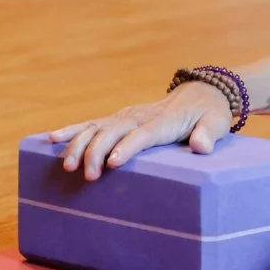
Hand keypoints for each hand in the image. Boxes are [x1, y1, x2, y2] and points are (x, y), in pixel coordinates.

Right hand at [48, 82, 233, 180]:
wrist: (201, 93)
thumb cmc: (210, 113)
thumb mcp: (217, 122)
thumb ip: (209, 133)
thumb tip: (201, 147)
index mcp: (165, 121)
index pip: (144, 133)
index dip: (128, 147)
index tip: (113, 163)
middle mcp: (141, 116)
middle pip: (114, 131)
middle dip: (98, 151)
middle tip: (89, 176)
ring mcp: (127, 115)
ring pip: (98, 127)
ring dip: (80, 145)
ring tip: (68, 166)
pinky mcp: (119, 118)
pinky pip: (92, 123)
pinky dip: (72, 130)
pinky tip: (52, 139)